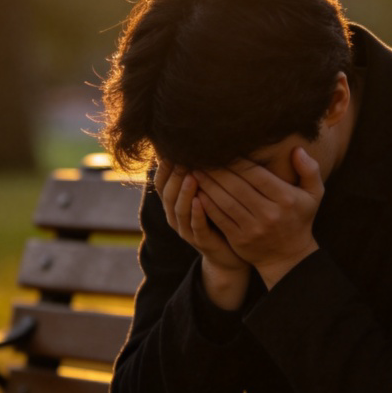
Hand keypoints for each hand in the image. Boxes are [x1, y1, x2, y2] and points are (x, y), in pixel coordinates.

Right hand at [154, 159, 249, 309]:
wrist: (229, 252)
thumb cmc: (218, 215)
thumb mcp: (207, 191)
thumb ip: (200, 172)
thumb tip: (196, 141)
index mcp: (174, 202)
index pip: (161, 181)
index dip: (164, 165)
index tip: (171, 146)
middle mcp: (175, 215)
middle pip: (167, 193)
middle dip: (175, 174)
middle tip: (182, 156)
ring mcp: (186, 230)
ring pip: (179, 209)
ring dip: (184, 192)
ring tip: (192, 175)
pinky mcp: (201, 241)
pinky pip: (196, 226)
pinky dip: (197, 213)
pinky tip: (201, 201)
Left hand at [194, 147, 322, 288]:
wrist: (289, 257)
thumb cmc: (299, 218)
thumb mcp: (314, 194)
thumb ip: (309, 170)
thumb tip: (296, 149)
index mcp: (286, 199)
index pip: (257, 175)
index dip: (238, 161)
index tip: (223, 149)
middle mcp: (269, 213)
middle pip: (237, 187)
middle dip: (217, 170)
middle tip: (202, 157)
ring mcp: (253, 228)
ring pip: (225, 202)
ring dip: (208, 185)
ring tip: (195, 171)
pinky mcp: (239, 239)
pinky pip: (219, 218)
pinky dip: (206, 204)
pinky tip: (197, 192)